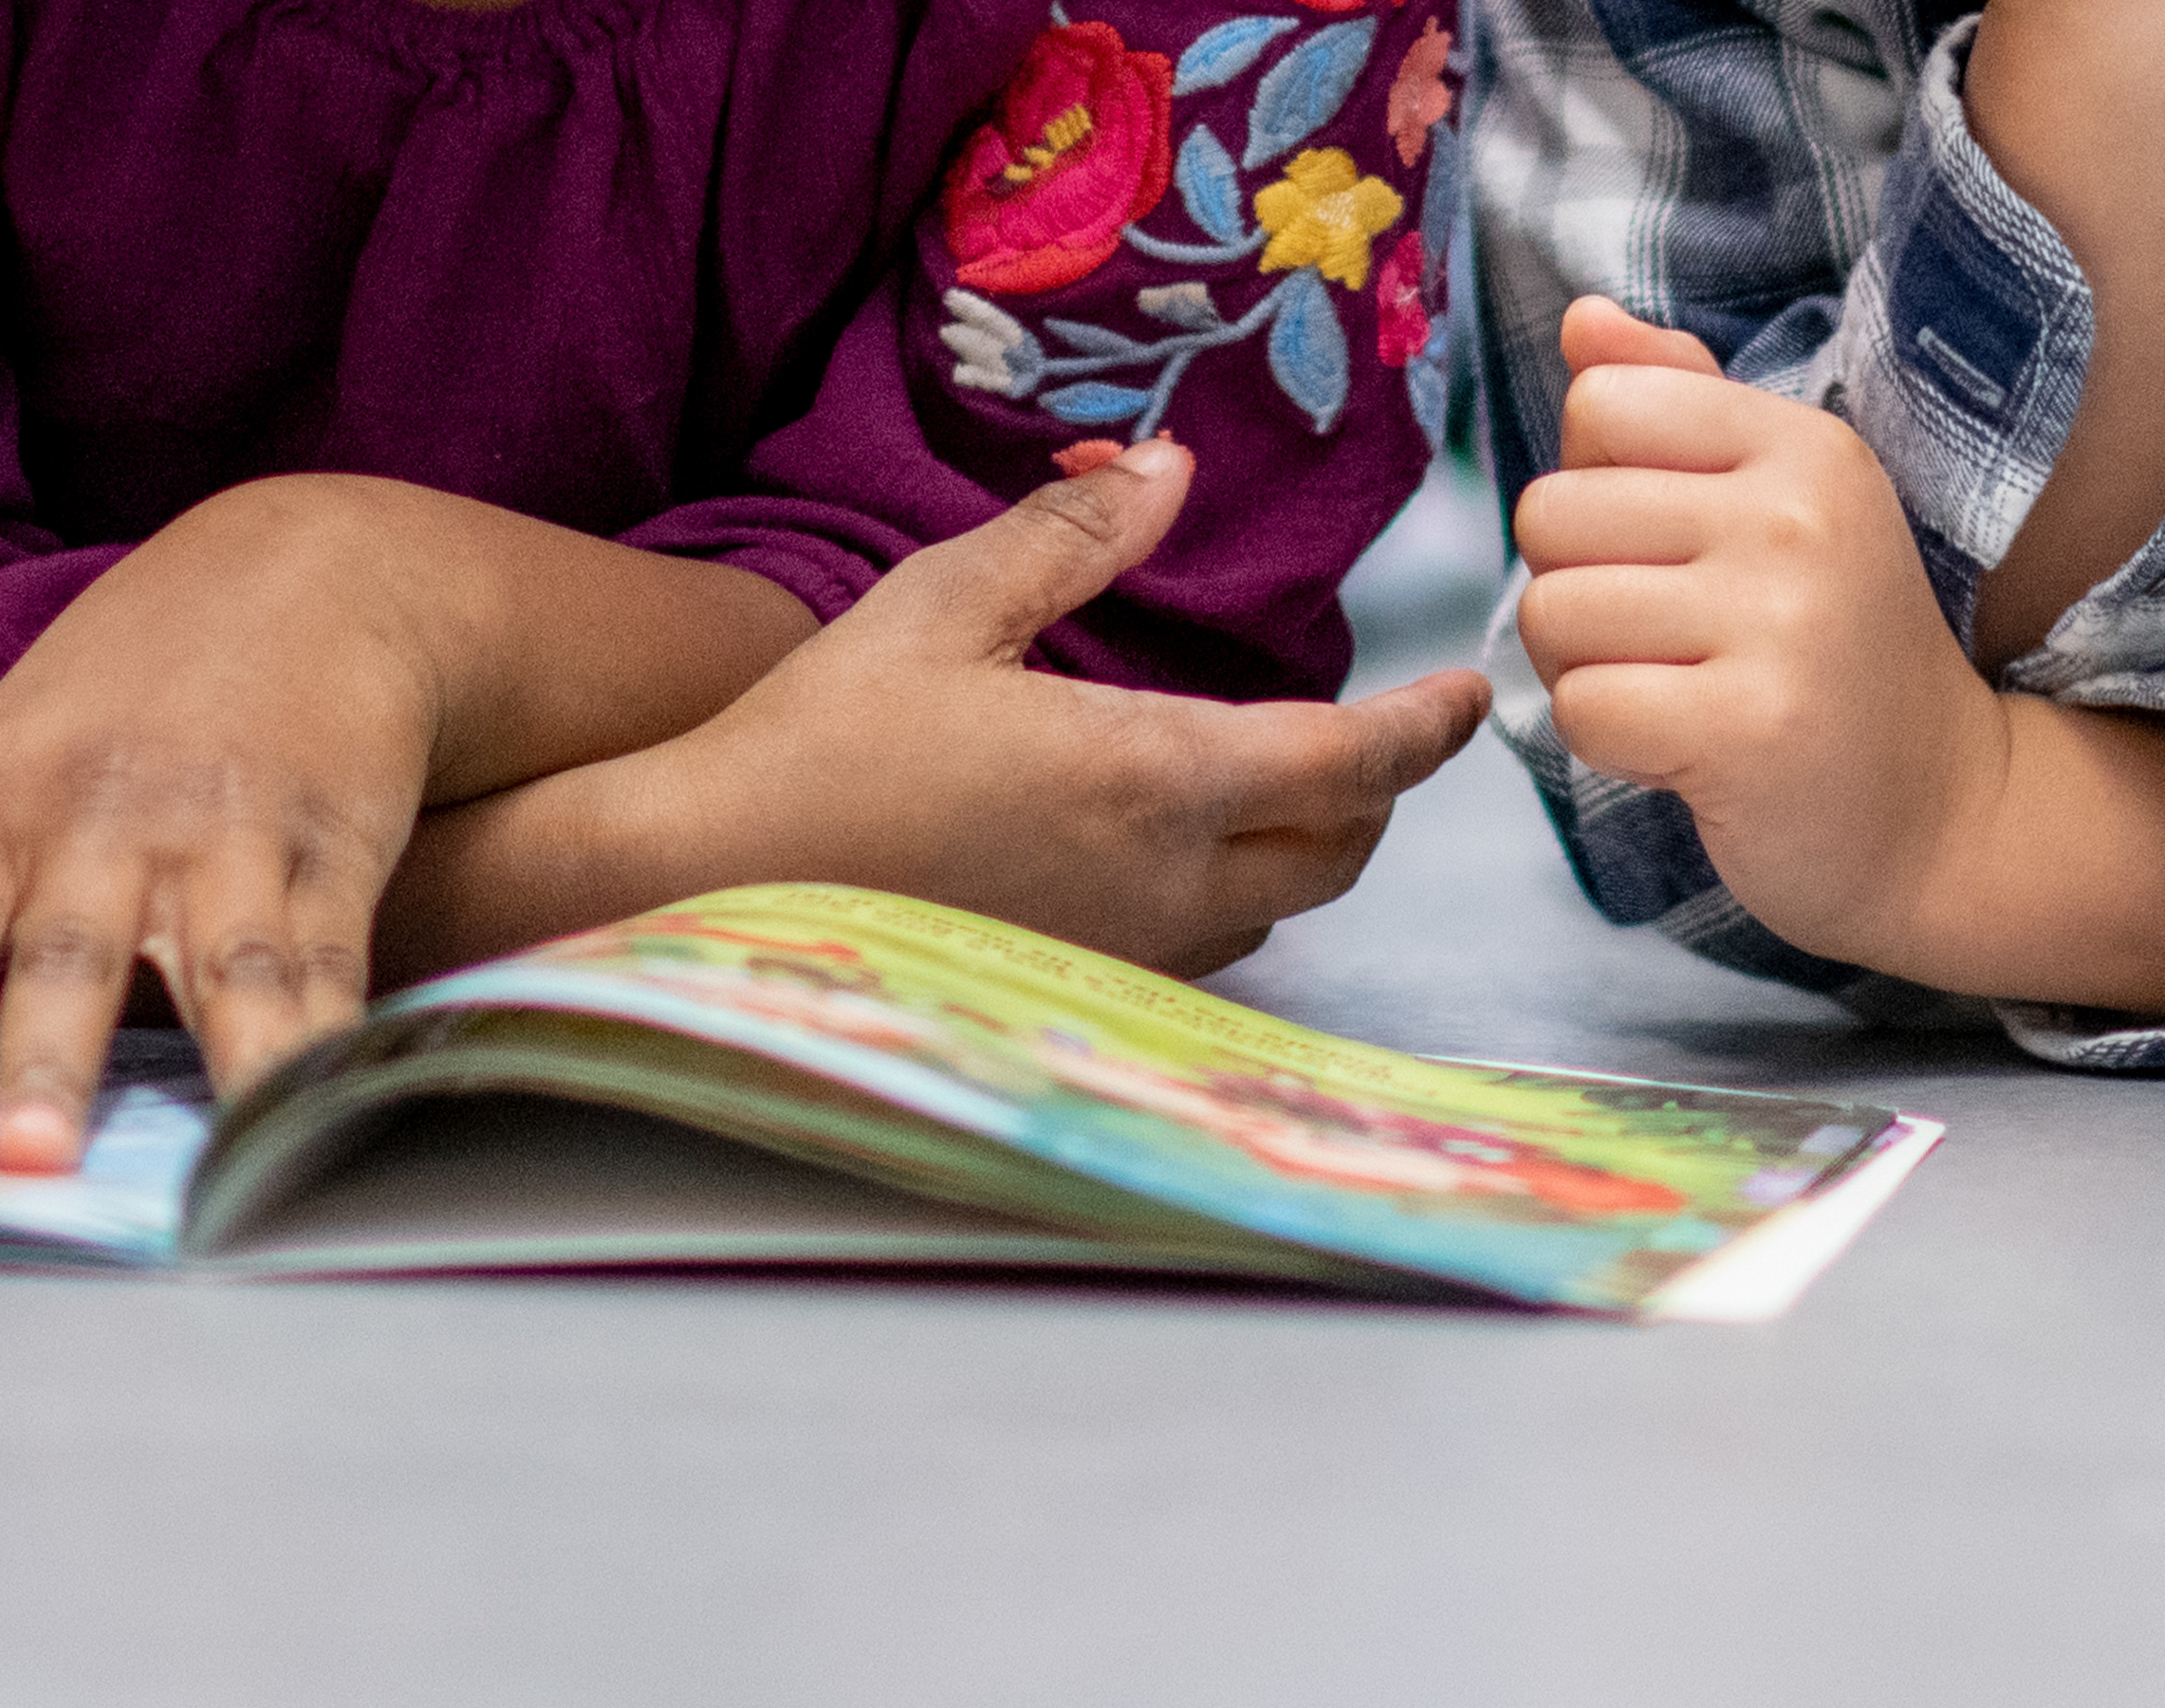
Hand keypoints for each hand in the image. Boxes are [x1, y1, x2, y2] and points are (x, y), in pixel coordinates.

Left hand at [0, 479, 441, 1170]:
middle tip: (25, 1160)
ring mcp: (226, 834)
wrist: (311, 569)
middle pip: (68, 959)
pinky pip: (328, 965)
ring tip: (224, 1171)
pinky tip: (325, 1118)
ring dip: (221, 1070)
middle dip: (47, 1061)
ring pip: (223, 971)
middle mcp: (102, 819)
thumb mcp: (3, 770)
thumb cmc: (129, 691)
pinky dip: (325, 1045)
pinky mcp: (334, 847)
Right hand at [543, 439, 1493, 977]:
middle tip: (1377, 734)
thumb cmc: (814, 744)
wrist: (702, 887)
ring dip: (1299, 848)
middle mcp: (1162, 887)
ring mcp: (1118, 957)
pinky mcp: (1067, 995)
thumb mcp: (939, 608)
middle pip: (1337, 854)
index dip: (1423, 731)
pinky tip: (1165, 855)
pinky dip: (1223, 895)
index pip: (1352, 766)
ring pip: (1270, 911)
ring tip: (1279, 786)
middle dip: (1374, 793)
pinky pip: (1195, 950)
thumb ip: (1070, 542)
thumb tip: (1170, 472)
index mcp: (1151, 780)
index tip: (1462, 696)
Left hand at [1514, 297, 2007, 968]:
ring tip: (1677, 689)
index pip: (1599, 405)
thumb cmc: (1822, 647)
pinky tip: (1684, 748)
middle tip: (1667, 638)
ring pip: (1551, 614)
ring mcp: (1781, 622)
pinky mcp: (1749, 728)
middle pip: (1550, 514)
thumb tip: (1583, 318)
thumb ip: (1673, 403)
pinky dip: (1609, 743)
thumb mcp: (1772, 501)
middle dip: (1575, 586)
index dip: (1595, 487)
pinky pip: (1582, 710)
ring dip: (1586, 671)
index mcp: (1801, 444)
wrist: (1938, 807)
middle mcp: (1797, 516)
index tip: (1666, 547)